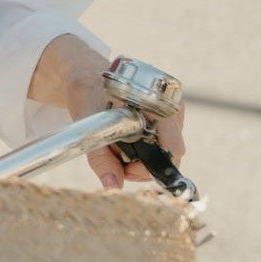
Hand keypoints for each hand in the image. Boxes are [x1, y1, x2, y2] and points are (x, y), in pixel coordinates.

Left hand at [28, 34, 187, 191]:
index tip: (125, 169)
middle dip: (143, 164)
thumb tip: (113, 187)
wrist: (88, 74)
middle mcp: (172, 106)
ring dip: (142, 156)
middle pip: (170, 153)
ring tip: (117, 145)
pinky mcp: (168, 117)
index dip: (150, 167)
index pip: (173, 149)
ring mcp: (173, 111)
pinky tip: (125, 141)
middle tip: (116, 158)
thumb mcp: (90, 126)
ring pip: (165, 150)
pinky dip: (143, 149)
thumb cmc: (88, 94)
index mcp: (159, 103)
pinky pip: (162, 143)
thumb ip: (101, 158)